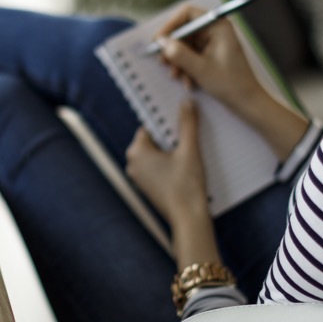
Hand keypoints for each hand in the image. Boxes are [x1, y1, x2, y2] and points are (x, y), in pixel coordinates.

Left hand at [125, 100, 208, 223]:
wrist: (188, 218)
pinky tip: (184, 167)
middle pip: (153, 140)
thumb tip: (187, 103)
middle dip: (170, 138)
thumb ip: (187, 124)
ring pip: (156, 154)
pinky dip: (169, 164)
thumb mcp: (189, 149)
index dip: (167, 124)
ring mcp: (138, 177)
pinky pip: (157, 168)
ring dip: (171, 152)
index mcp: (137, 151)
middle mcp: (132, 163)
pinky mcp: (147, 187)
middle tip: (187, 139)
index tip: (181, 122)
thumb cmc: (186, 185)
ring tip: (188, 154)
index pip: (150, 126)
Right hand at [154, 6, 262, 110]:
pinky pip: (191, 56)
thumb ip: (179, 53)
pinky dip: (186, 68)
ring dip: (178, 61)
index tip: (158, 40)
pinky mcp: (210, 55)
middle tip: (162, 62)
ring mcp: (213, 43)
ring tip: (176, 77)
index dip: (170, 25)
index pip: (187, 13)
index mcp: (218, 26)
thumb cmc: (230, 84)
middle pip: (184, 30)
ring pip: (185, 45)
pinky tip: (187, 82)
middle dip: (173, 48)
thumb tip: (161, 42)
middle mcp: (215, 30)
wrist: (247, 102)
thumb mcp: (200, 69)